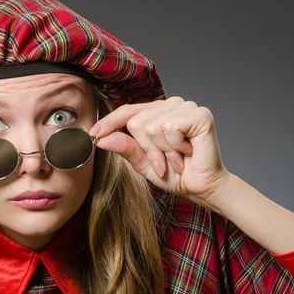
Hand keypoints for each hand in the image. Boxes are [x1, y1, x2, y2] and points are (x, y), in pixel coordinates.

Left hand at [89, 96, 230, 205]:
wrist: (200, 188)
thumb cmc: (174, 174)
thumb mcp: (142, 162)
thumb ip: (124, 147)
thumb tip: (101, 138)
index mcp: (155, 112)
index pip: (127, 111)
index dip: (109, 122)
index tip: (93, 134)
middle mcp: (170, 105)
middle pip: (137, 123)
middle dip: (148, 150)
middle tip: (164, 162)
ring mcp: (185, 107)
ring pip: (152, 127)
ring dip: (163, 152)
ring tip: (177, 159)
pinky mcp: (200, 115)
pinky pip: (170, 128)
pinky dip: (175, 146)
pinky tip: (187, 152)